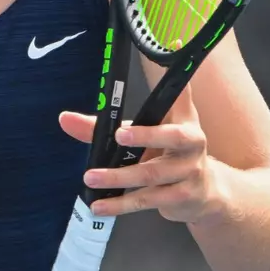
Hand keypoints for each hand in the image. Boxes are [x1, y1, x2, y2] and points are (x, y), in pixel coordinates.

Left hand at [58, 93, 229, 223]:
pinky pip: (146, 200)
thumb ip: (104, 127)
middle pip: (171, 137)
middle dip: (145, 136)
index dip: (176, 89)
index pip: (181, 99)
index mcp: (185, 122)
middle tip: (120, 134)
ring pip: (151, 174)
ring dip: (118, 177)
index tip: (165, 65)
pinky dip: (121, 204)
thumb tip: (65, 119)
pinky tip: (100, 206)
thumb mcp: (145, 136)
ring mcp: (189, 173)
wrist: (205, 193)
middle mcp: (192, 145)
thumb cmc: (169, 155)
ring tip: (90, 178)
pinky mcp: (181, 198)